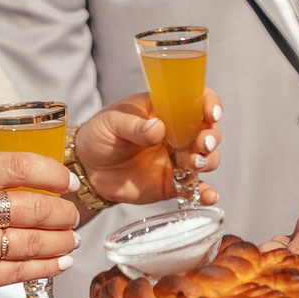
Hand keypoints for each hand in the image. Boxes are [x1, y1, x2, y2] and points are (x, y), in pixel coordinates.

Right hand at [0, 151, 78, 292]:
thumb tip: (33, 177)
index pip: (20, 166)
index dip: (54, 173)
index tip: (68, 181)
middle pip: (34, 207)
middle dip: (64, 212)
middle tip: (72, 212)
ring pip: (33, 241)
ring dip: (62, 239)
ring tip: (71, 236)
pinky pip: (20, 271)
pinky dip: (47, 265)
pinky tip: (60, 260)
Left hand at [75, 90, 221, 206]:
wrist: (87, 169)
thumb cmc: (99, 135)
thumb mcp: (112, 122)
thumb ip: (134, 125)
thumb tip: (157, 128)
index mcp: (165, 110)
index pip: (196, 101)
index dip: (209, 104)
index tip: (210, 113)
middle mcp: (177, 134)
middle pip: (208, 131)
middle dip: (212, 137)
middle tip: (202, 144)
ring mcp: (177, 159)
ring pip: (207, 158)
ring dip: (208, 160)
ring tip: (195, 164)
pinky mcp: (173, 183)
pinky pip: (194, 188)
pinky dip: (205, 192)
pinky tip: (209, 196)